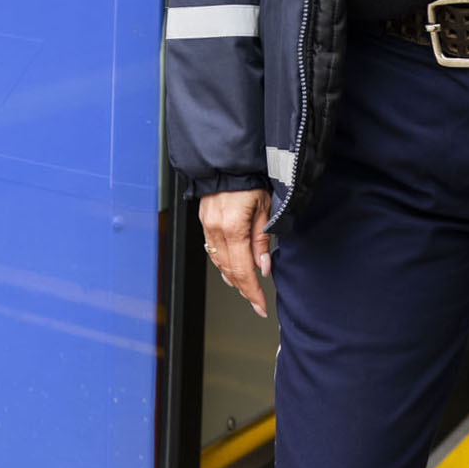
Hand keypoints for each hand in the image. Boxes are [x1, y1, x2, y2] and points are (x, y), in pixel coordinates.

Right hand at [199, 188, 273, 316]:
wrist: (228, 162)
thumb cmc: (250, 180)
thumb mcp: (264, 209)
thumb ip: (262, 240)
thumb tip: (263, 267)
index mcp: (233, 226)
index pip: (243, 269)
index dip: (252, 291)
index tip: (260, 305)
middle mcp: (216, 229)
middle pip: (229, 270)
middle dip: (244, 290)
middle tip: (256, 302)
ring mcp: (207, 225)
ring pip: (219, 262)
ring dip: (233, 278)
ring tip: (246, 289)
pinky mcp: (204, 222)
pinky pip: (213, 250)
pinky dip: (224, 263)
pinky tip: (232, 269)